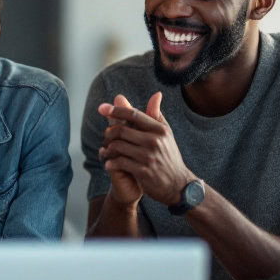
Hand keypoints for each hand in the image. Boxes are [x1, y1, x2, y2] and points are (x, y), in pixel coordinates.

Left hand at [98, 92, 196, 206]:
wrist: (178, 184)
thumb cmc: (169, 156)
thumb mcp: (166, 134)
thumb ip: (156, 115)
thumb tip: (156, 94)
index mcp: (159, 130)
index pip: (134, 115)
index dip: (116, 110)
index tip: (102, 108)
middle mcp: (154, 141)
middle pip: (122, 130)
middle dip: (109, 133)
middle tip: (105, 138)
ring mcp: (148, 157)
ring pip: (118, 146)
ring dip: (107, 149)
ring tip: (105, 152)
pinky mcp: (143, 172)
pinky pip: (120, 163)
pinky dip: (111, 163)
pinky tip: (109, 164)